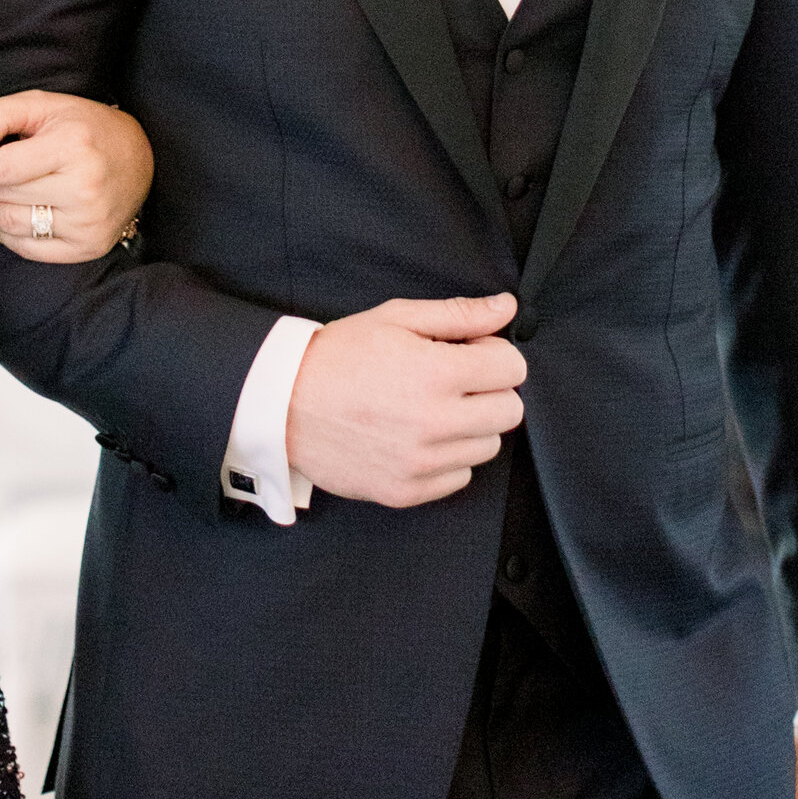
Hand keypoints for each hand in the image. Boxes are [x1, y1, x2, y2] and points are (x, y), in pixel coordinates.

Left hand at [0, 90, 152, 264]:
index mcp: (72, 146)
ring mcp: (88, 223)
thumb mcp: (42, 104)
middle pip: (2, 198)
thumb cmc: (84, 127)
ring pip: (9, 226)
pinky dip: (5, 233)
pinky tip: (3, 214)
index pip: (0, 169)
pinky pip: (28, 248)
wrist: (138, 157)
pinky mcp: (89, 246)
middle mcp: (84, 188)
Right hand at [281, 295, 525, 507]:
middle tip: (455, 380)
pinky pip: (460, 477)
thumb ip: (459, 314)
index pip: (513, 369)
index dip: (495, 354)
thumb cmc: (338, 356)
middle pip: (510, 411)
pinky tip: (418, 436)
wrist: (284, 404)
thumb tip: (505, 307)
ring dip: (471, 425)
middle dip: (490, 390)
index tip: (472, 352)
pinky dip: (448, 458)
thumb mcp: (396, 318)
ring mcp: (422, 462)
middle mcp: (435, 422)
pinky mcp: (407, 491)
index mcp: (436, 373)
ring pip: (488, 446)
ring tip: (432, 408)